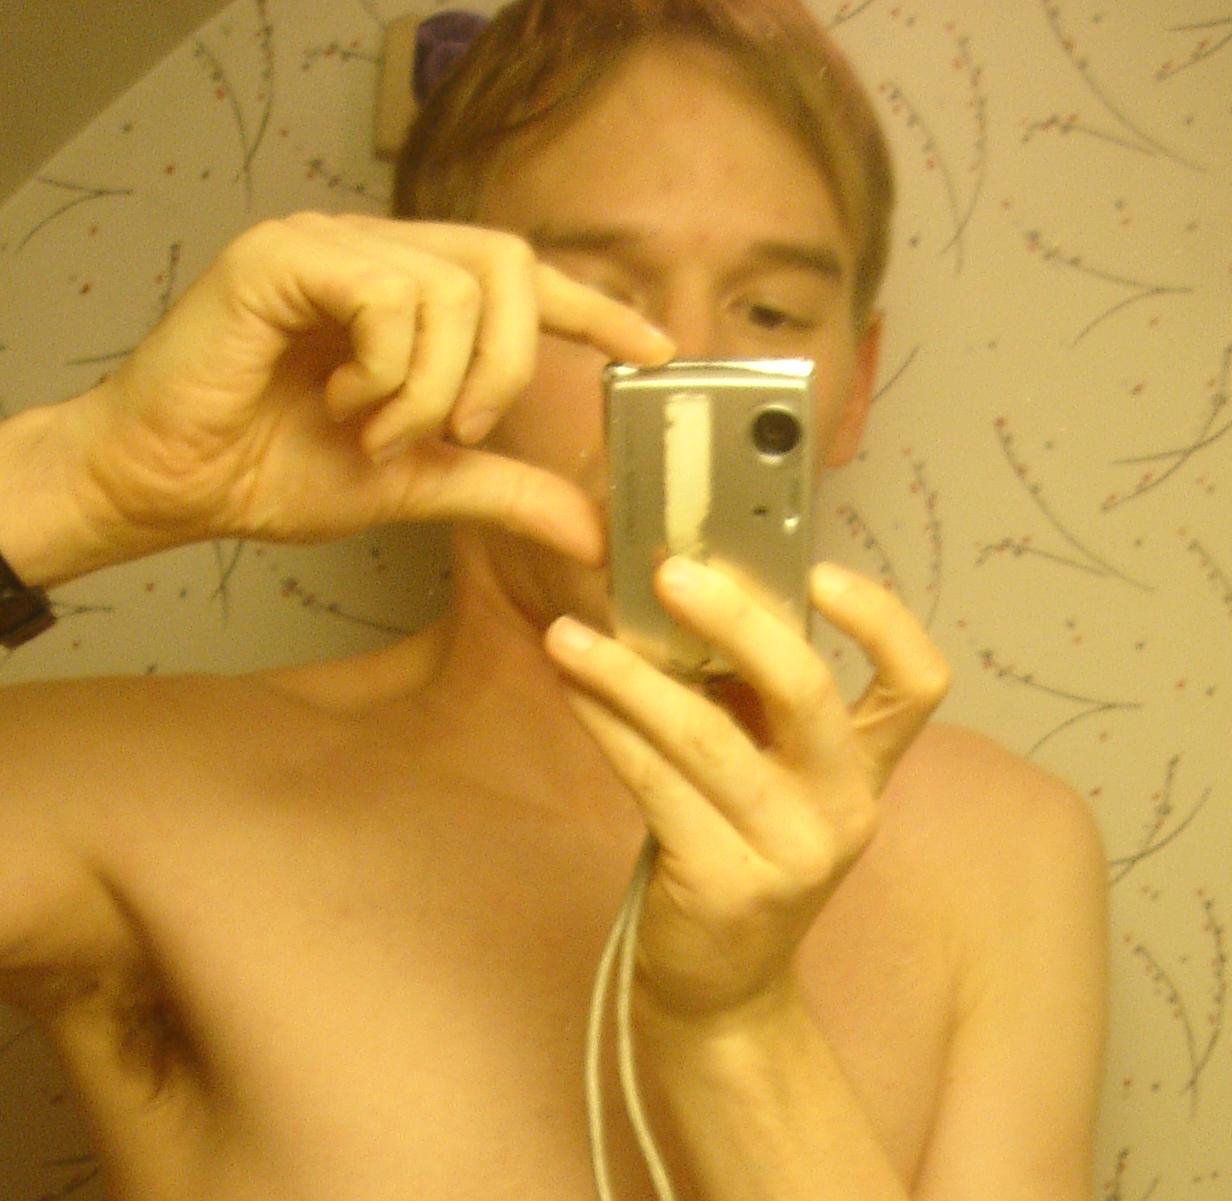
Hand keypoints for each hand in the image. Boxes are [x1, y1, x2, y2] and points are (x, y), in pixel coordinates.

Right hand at [68, 212, 672, 563]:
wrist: (177, 481)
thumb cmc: (275, 467)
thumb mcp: (413, 485)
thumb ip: (499, 489)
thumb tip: (590, 529)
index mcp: (413, 297)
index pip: (527, 280)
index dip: (596, 310)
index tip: (658, 351)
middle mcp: (380, 253)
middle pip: (508, 263)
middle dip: (508, 363)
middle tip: (462, 430)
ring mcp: (333, 244)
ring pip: (452, 289)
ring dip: (432, 386)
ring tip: (376, 430)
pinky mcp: (286, 254)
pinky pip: (389, 295)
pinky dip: (385, 371)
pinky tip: (343, 404)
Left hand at [543, 558, 949, 1027]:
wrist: (719, 989)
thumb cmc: (732, 858)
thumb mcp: (768, 780)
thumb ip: (753, 703)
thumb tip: (685, 586)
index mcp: (864, 774)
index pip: (919, 685)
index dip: (882, 619)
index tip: (819, 570)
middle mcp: (843, 812)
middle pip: (806, 690)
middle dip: (734, 618)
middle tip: (666, 571)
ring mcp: (789, 855)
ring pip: (706, 735)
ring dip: (629, 675)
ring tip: (569, 636)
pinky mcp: (724, 886)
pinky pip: (654, 782)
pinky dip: (607, 727)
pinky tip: (571, 690)